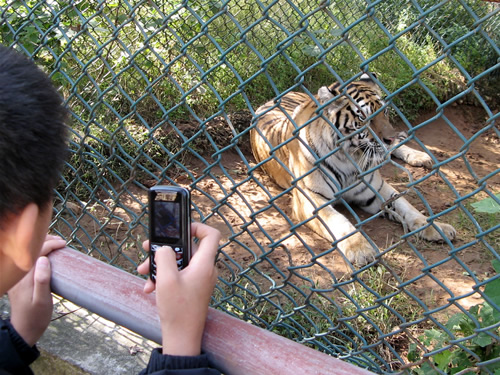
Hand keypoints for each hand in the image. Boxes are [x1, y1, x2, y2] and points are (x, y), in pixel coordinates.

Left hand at [7, 234, 65, 345]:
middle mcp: (18, 275)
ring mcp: (17, 277)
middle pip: (30, 249)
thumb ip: (42, 280)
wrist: (24, 330)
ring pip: (28, 253)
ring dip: (42, 246)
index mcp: (24, 277)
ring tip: (56, 245)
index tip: (64, 244)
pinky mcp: (20, 280)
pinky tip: (47, 255)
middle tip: (62, 242)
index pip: (35, 252)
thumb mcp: (42, 300)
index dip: (50, 244)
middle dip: (46, 241)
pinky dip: (38, 254)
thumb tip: (43, 259)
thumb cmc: (36, 317)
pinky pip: (28, 261)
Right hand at [137, 222, 220, 355]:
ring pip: (179, 263)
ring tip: (144, 273)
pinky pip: (178, 275)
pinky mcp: (192, 289)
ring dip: (160, 265)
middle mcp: (205, 270)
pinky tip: (149, 288)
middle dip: (165, 250)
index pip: (212, 235)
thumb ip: (164, 257)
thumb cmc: (178, 310)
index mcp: (204, 264)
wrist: (182, 338)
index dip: (198, 227)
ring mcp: (199, 280)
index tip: (180, 228)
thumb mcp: (166, 279)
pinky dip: (164, 278)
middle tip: (147, 250)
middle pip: (187, 249)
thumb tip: (164, 248)